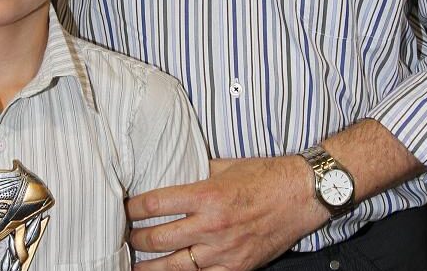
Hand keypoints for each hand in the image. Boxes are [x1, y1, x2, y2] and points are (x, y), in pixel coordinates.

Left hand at [127, 156, 326, 270]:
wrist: (302, 194)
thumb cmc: (266, 176)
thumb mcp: (226, 165)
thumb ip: (197, 171)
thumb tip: (174, 171)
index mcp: (206, 195)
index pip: (155, 204)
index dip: (132, 208)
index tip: (124, 209)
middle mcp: (212, 225)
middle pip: (158, 238)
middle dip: (136, 239)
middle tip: (126, 237)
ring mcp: (225, 250)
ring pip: (175, 266)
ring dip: (151, 266)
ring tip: (136, 265)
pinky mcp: (238, 266)